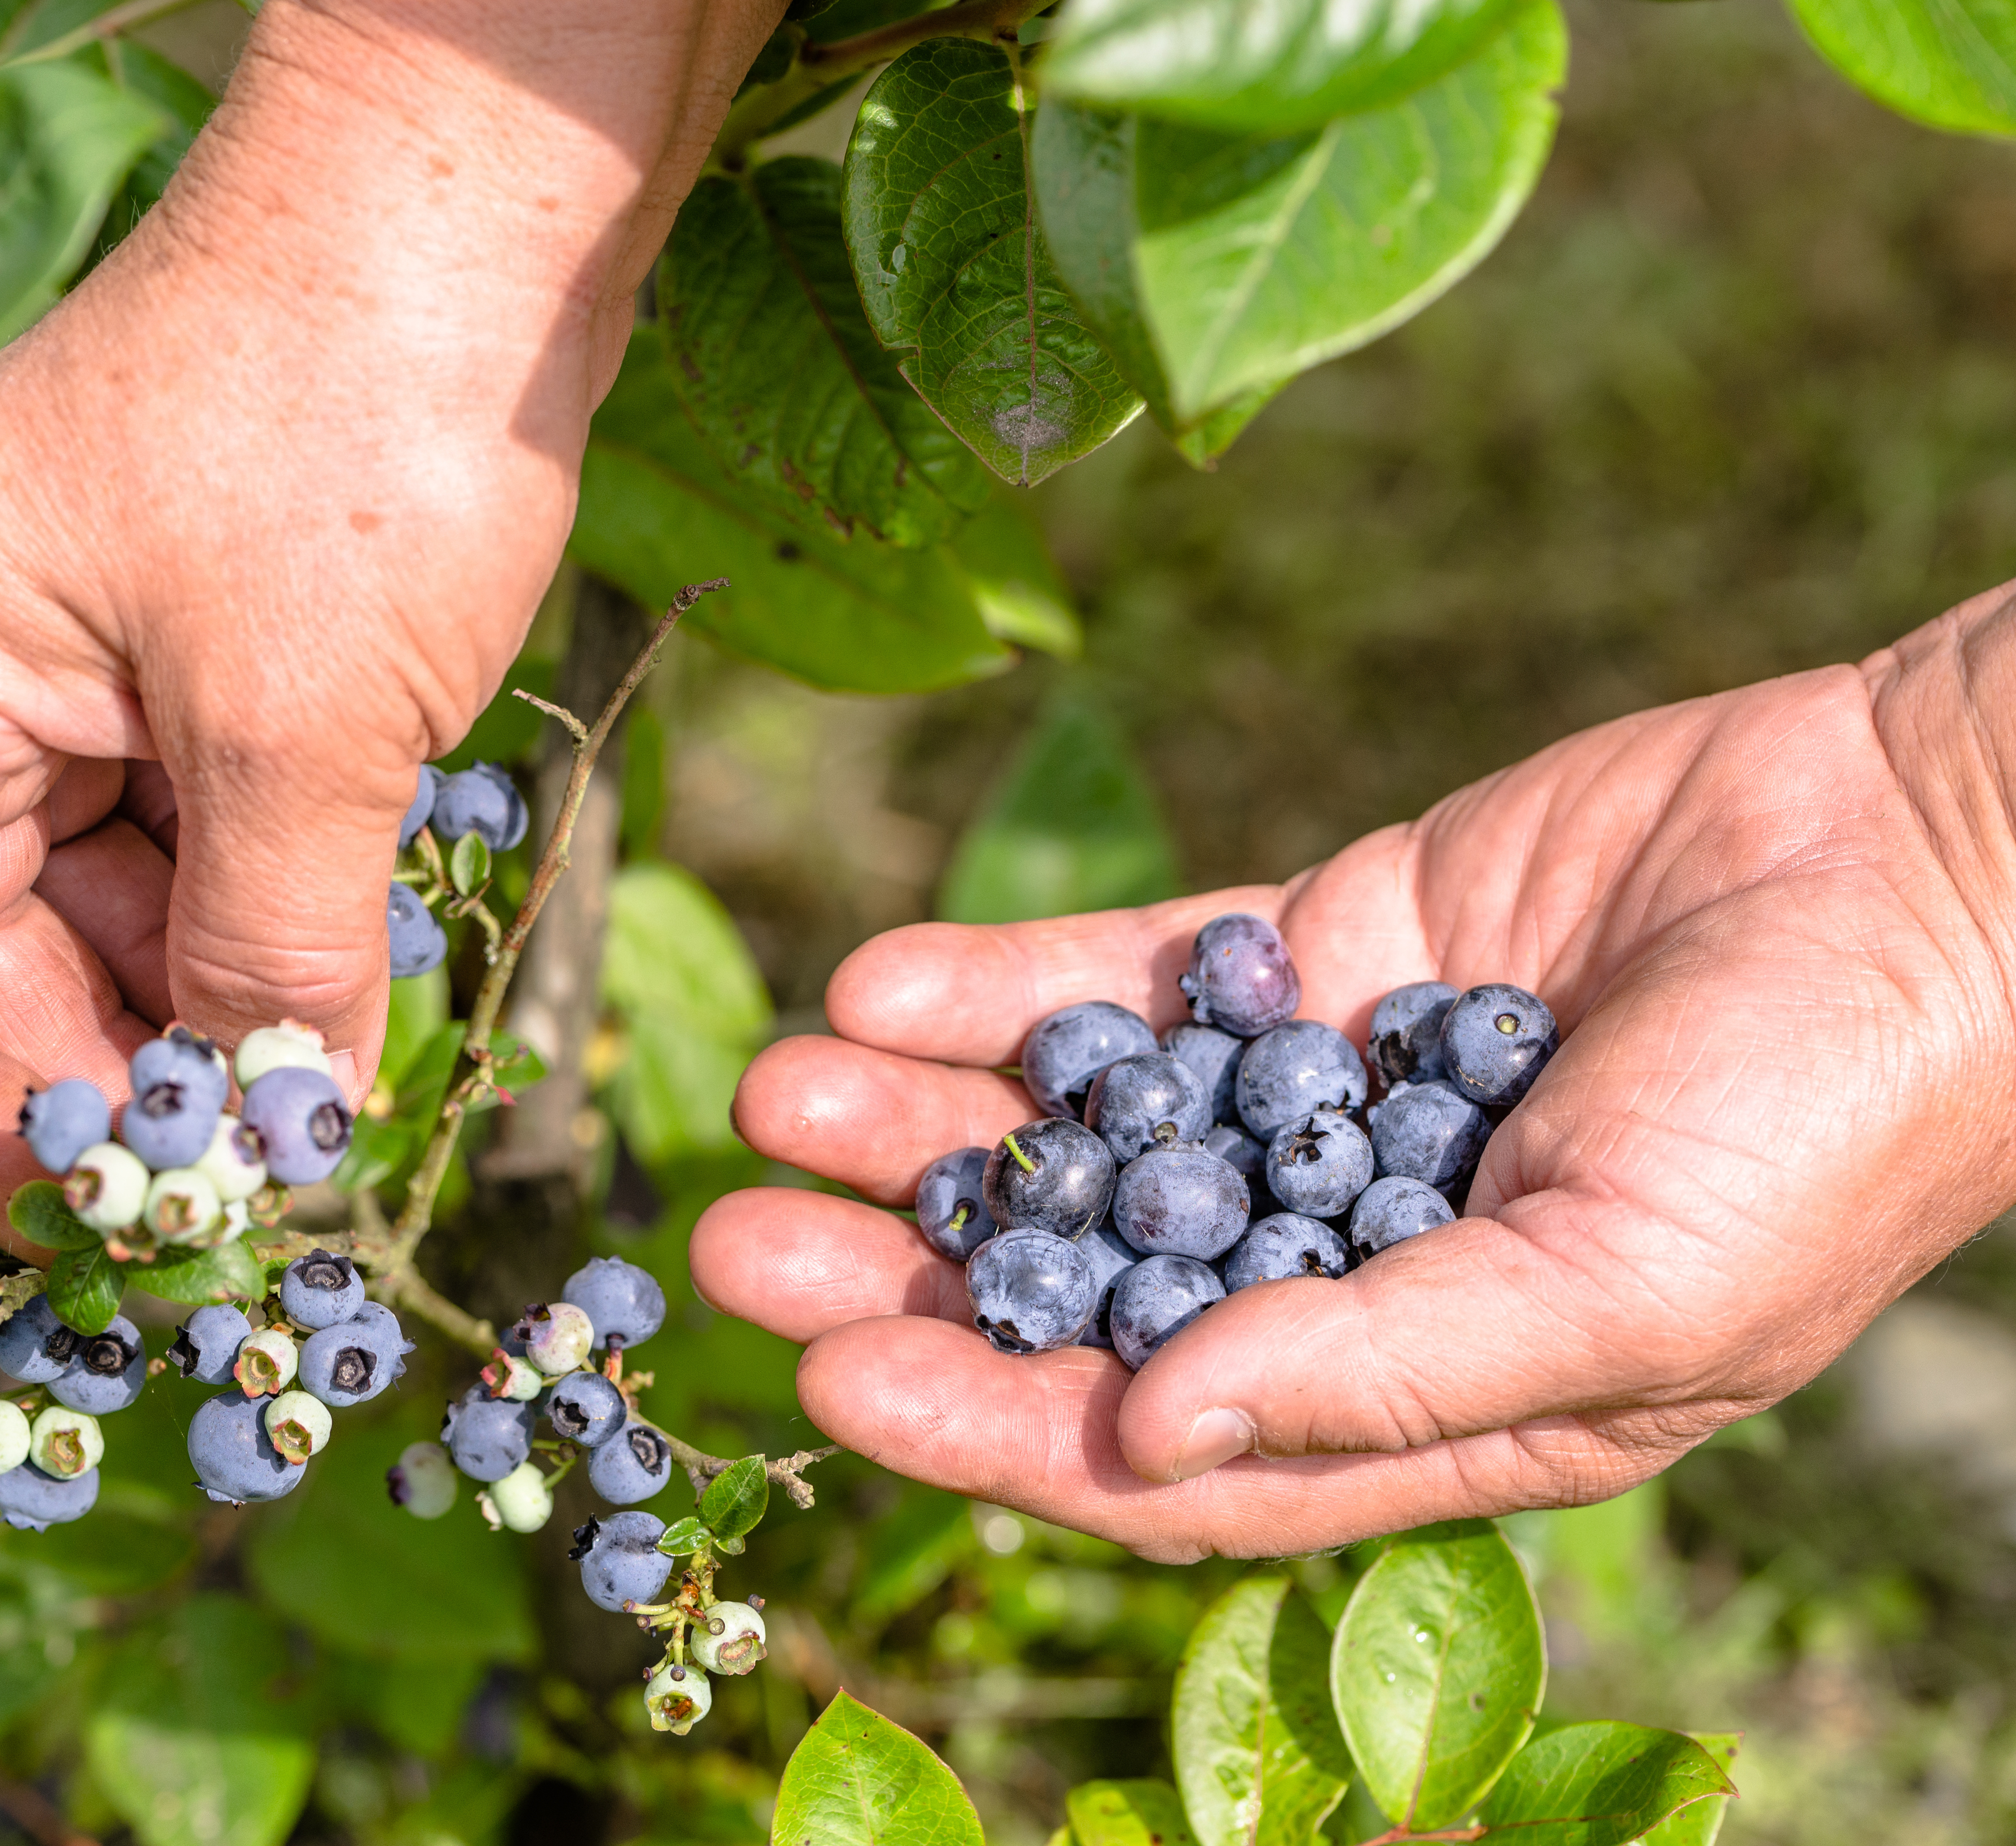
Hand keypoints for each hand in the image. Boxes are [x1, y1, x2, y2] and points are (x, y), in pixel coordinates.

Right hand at [0, 0, 774, 1235]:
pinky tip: (329, 1001)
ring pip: (91, 907)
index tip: (78, 1237)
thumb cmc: (356, 420)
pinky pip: (183, 836)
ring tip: (298, 1113)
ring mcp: (82, 661)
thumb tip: (268, 1130)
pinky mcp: (194, 651)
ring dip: (186, 1019)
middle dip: (94, 1084)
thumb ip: (269, 948)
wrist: (471, 201)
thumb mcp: (309, 728)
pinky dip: (248, 928)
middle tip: (226, 1200)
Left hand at [693, 590, 2015, 1561]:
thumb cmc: (1820, 1127)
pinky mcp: (1321, 955)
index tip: (831, 1382)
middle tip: (737, 1241)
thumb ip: (1383, 1374)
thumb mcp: (1624, 1301)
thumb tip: (1145, 1443)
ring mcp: (1316, 1102)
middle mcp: (1339, 1260)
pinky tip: (879, 980)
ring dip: (922, 1120)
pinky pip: (1136, 978)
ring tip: (769, 1096)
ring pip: (1076, 1131)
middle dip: (906, 1269)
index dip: (985, 1422)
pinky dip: (1011, 984)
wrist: (1923, 872)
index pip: (1152, 1448)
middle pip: (1075, 1290)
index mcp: (1413, 1398)